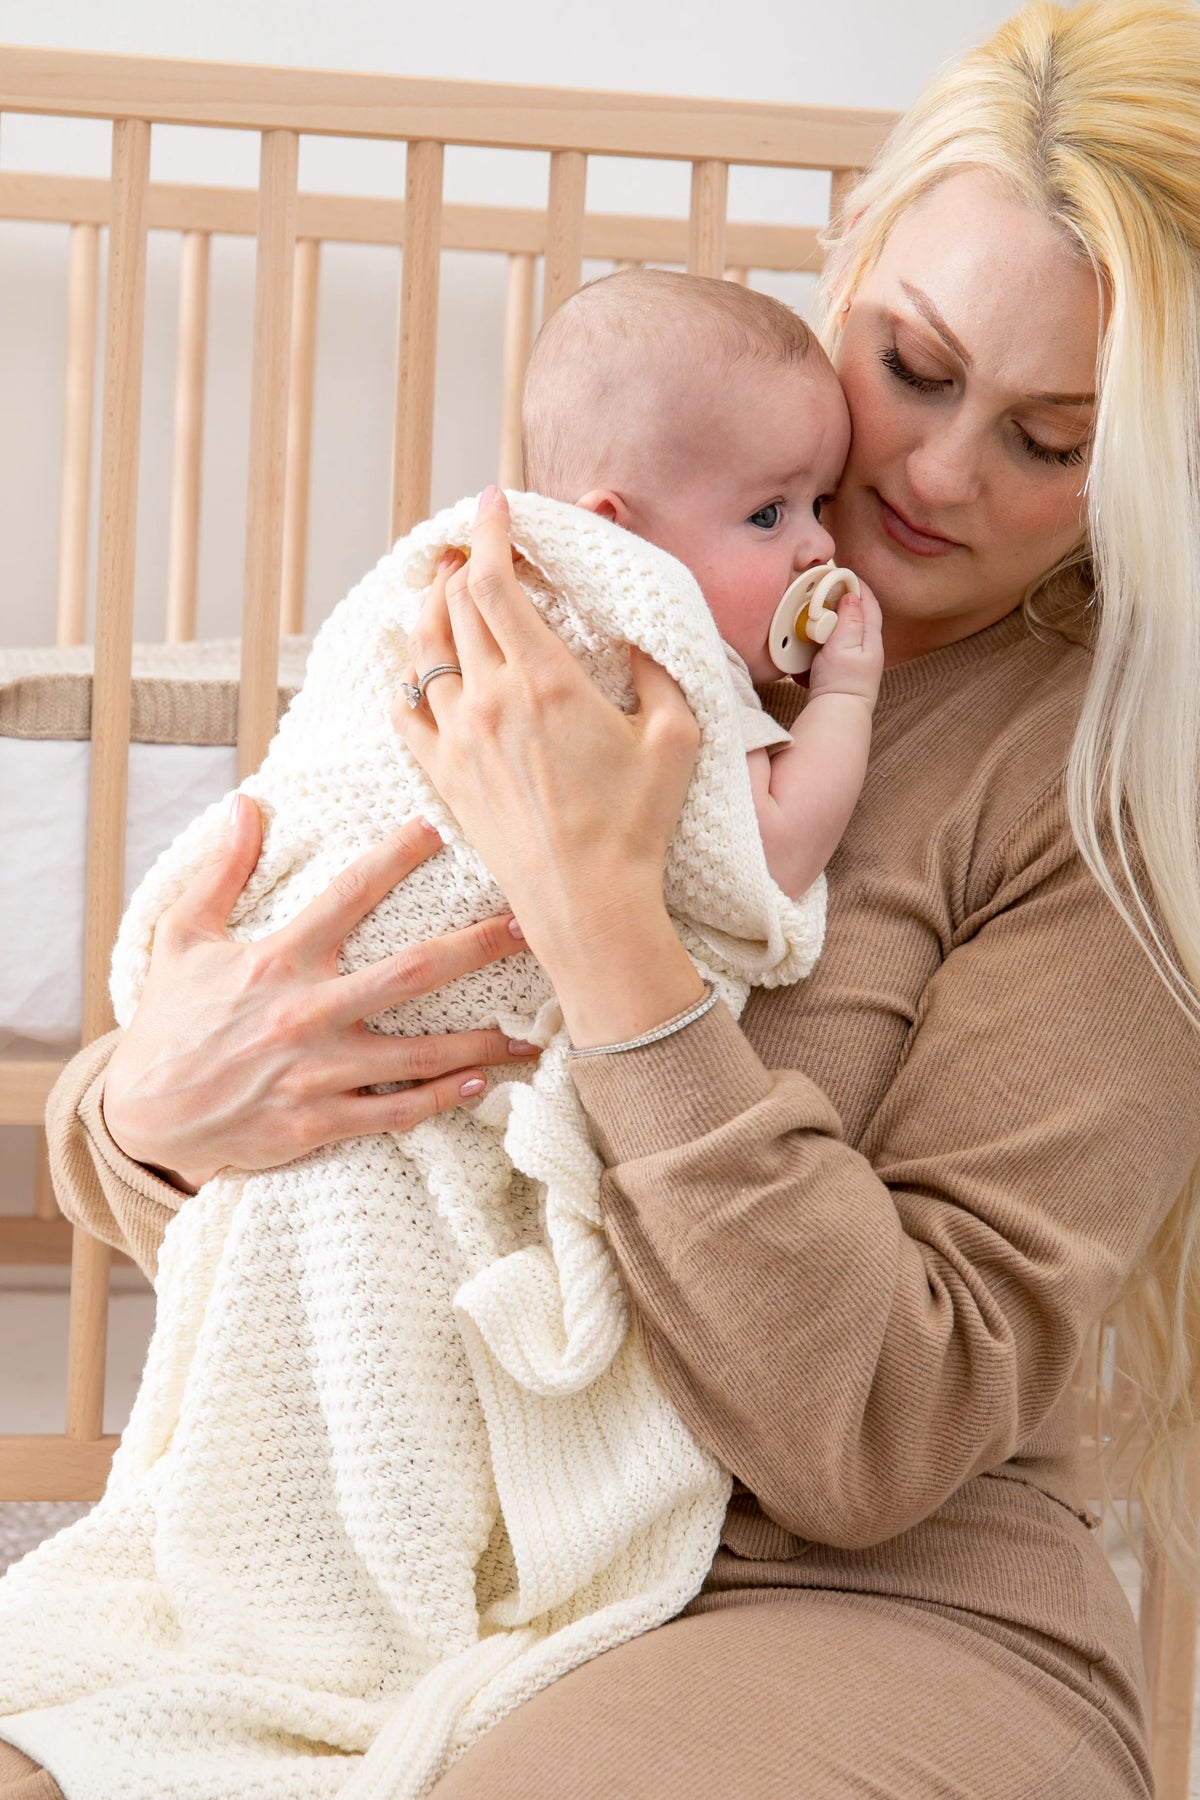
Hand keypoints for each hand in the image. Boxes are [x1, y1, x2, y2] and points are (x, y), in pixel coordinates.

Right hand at [102, 799, 535, 1192]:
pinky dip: (442, 1099)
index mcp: (278, 961)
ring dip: (482, 1040)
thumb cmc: (170, 1023)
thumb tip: (248, 803)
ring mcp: (317, 1072)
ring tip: (533, 1033)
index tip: (438, 829)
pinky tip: (483, 1083)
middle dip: (477, 949)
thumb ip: (222, 870)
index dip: (394, 858)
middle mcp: (306, 1013)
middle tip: (532, 928)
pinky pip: (395, 1112)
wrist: (142, 1116)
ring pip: (419, 1054)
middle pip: (411, 974)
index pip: (348, 895)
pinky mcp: (318, 1122)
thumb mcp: (184, 938)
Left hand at [394, 490, 700, 994]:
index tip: (495, 502)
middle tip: (474, 543)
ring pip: (421, 648)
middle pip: (453, 603)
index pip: (494, 580)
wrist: (586, 905)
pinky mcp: (444, 775)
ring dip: (429, 606)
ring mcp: (459, 738)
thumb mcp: (675, 736)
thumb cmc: (637, 825)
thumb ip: (658, 671)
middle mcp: (489, 699)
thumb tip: (638, 634)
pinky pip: (405, 709)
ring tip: (442, 587)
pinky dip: (402, 673)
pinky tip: (408, 659)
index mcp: (545, 679)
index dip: (489, 531)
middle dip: (460, 560)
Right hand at [806, 578, 883, 705]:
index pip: (868, 602)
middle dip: (842, 599)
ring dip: (830, 619)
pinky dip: (822, 640)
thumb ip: (848, 620)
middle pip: (857, 615)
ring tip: (815, 610)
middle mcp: (867, 649)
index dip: (856, 585)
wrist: (836, 716)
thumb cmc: (841, 683)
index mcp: (871, 639)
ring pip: (843, 631)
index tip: (841, 572)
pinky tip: (810, 640)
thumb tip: (851, 594)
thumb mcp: (844, 646)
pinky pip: (831, 648)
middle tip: (825, 587)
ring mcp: (855, 661)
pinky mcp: (841, 671)